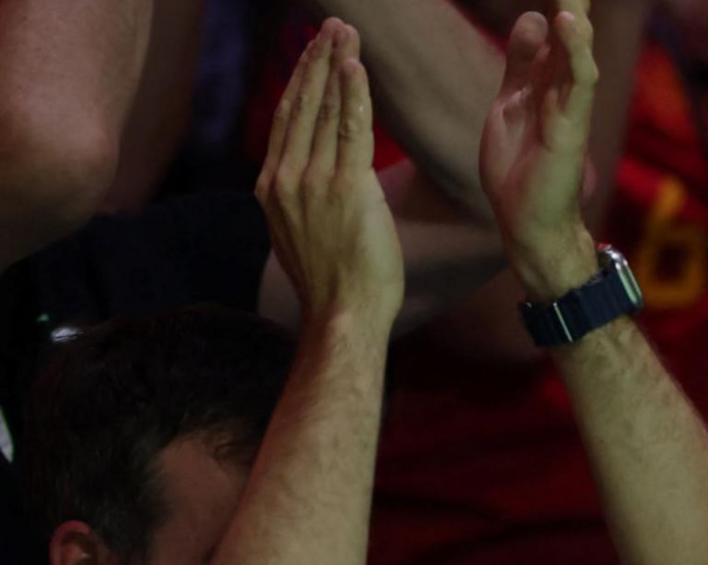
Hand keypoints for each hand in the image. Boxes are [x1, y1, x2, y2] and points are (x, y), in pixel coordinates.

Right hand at [257, 20, 402, 333]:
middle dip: (316, 60)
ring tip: (345, 34)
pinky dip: (353, 95)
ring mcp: (312, 181)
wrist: (342, 313)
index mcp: (272, 186)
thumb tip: (313, 180)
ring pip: (325, 110)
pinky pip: (351, 130)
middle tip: (331, 27)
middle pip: (301, 104)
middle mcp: (285, 177)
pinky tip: (355, 67)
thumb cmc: (333, 282)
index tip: (313, 52)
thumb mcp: (301, 233)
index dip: (300, 80)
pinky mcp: (346, 189)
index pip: (286, 119)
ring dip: (336, 66)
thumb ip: (301, 200)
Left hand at [481, 0, 600, 295]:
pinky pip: (577, 84)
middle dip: (573, 3)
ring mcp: (569, 108)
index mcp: (546, 83)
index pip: (555, 30)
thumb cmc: (520, 169)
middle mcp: (562, 91)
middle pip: (570, 34)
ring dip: (576, 17)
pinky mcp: (570, 128)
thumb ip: (522, 64)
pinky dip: (576, 53)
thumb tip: (533, 18)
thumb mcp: (510, 102)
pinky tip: (569, 25)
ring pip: (576, 52)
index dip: (560, 2)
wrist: (527, 222)